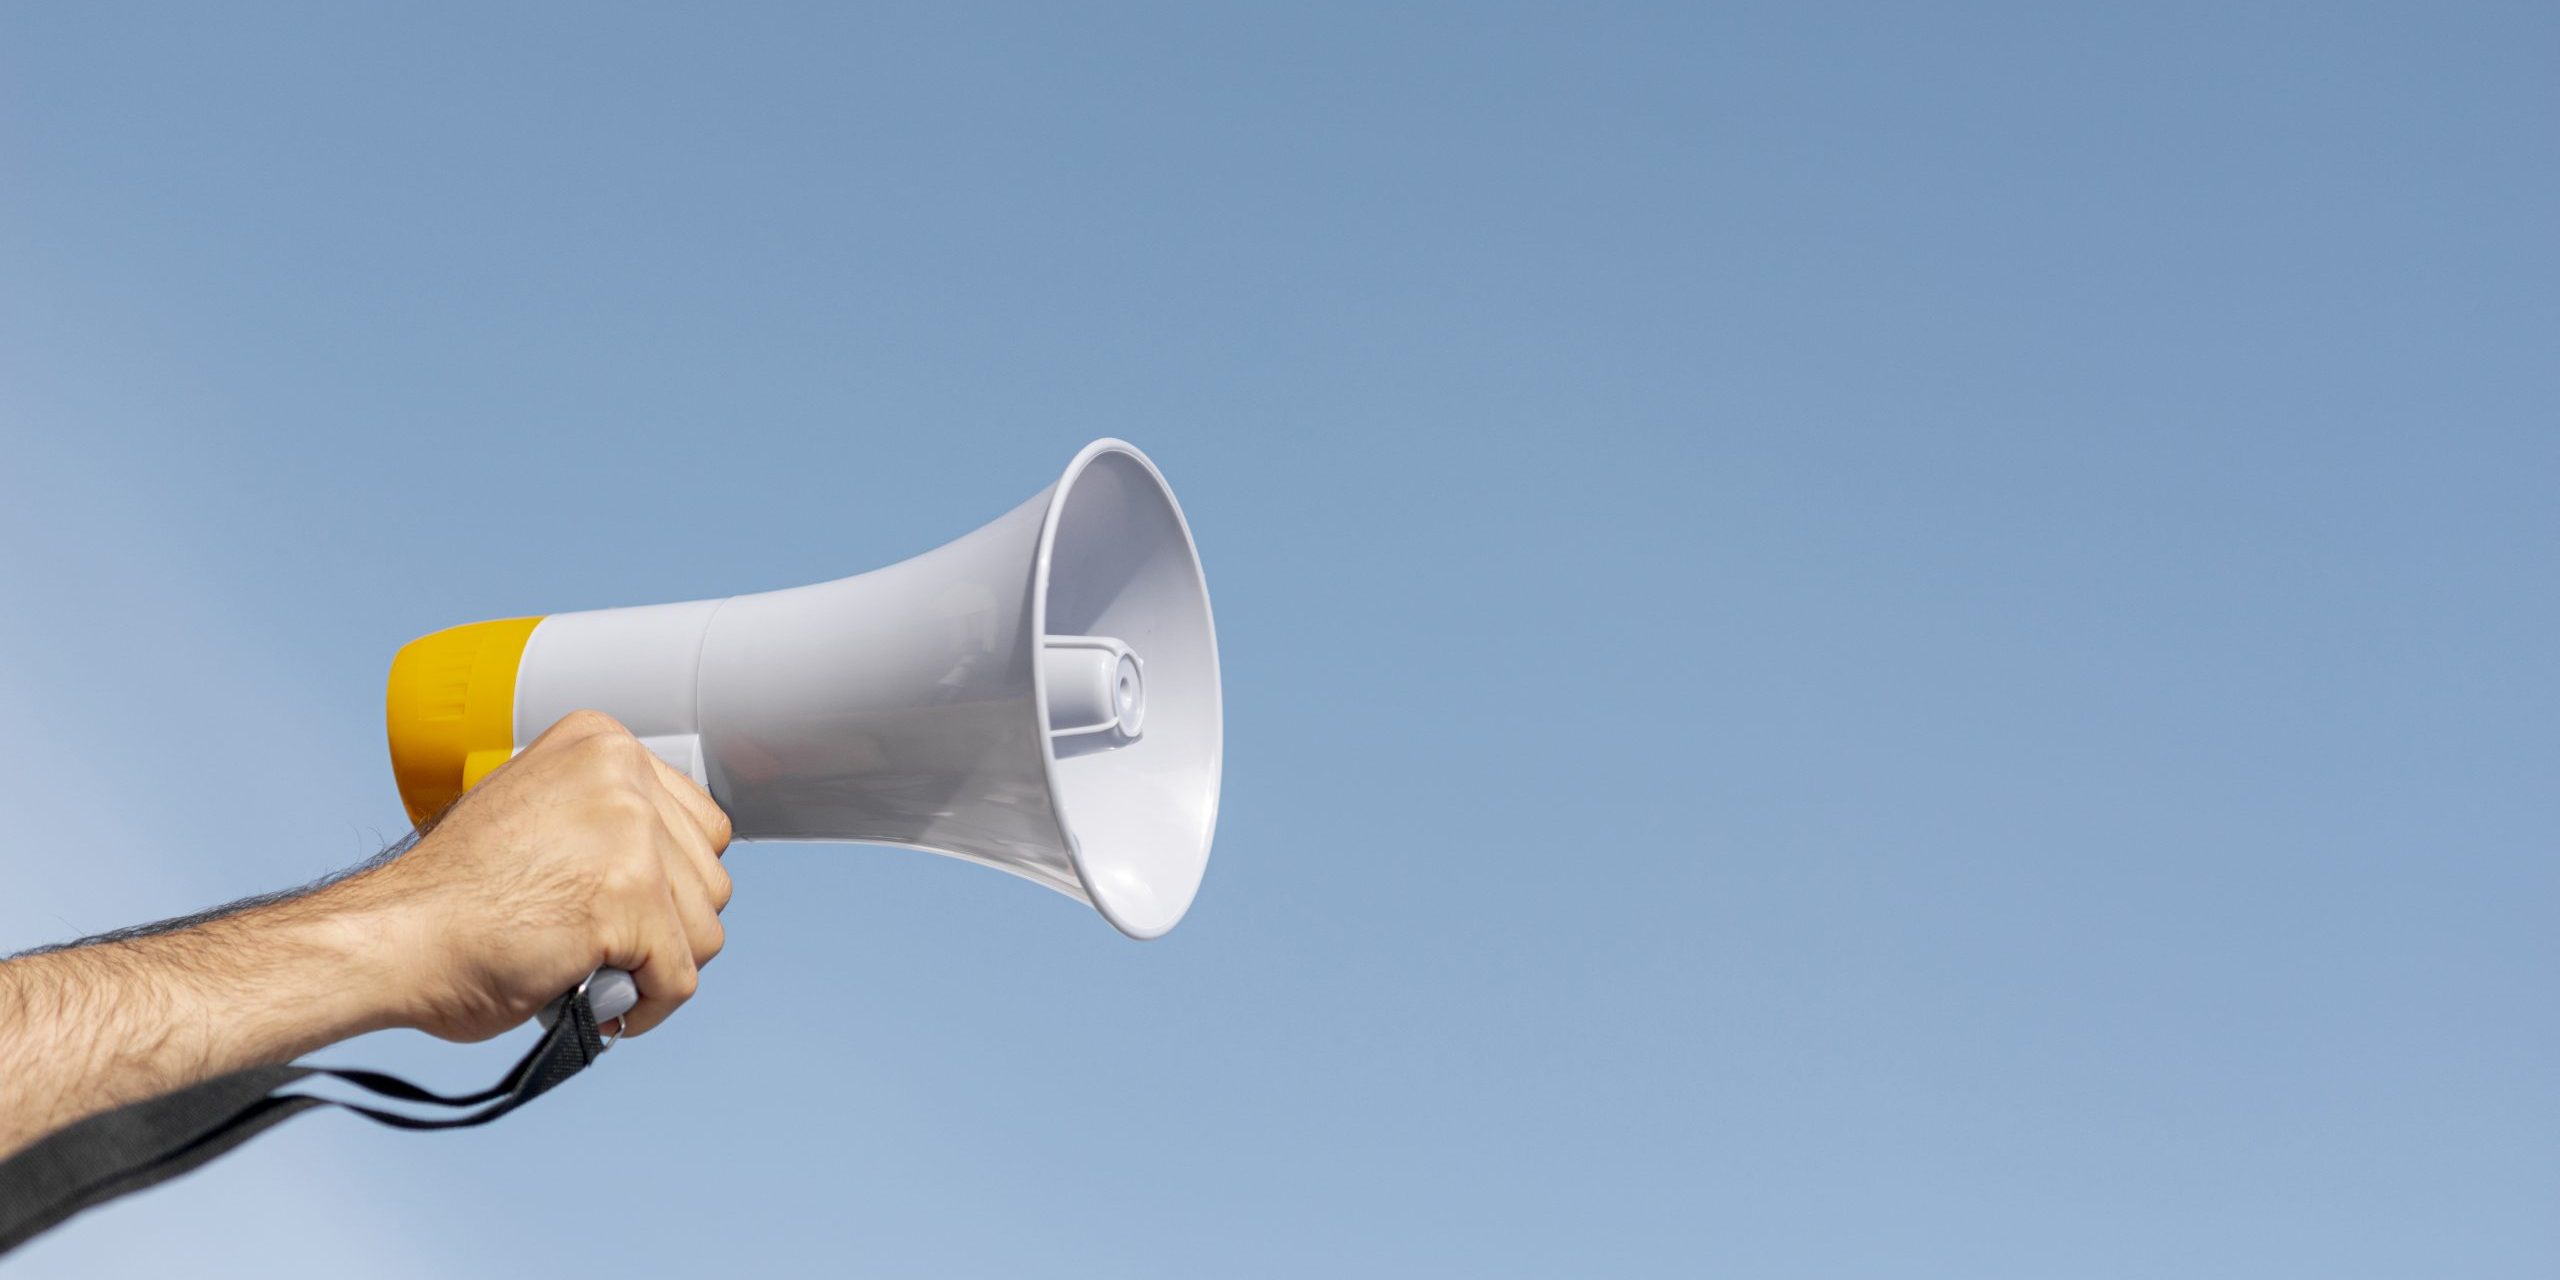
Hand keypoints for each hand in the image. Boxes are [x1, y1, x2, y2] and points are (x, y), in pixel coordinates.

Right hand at [346, 709, 734, 1041]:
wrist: (391, 938)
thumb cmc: (450, 895)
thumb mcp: (539, 812)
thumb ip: (603, 818)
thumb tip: (672, 861)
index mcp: (603, 744)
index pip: (699, 824)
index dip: (668, 881)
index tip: (624, 906)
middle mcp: (623, 774)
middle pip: (710, 876)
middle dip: (666, 926)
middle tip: (605, 947)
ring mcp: (630, 835)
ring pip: (704, 928)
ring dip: (656, 966)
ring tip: (594, 971)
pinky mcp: (628, 900)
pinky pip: (679, 977)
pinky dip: (649, 1007)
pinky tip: (606, 1008)